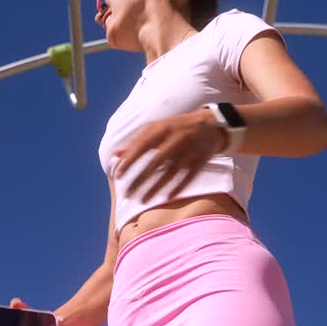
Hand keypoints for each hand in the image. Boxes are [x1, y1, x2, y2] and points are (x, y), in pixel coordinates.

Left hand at [112, 110, 227, 203]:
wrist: (211, 124)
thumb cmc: (176, 127)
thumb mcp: (157, 127)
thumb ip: (136, 139)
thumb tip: (115, 154)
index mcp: (163, 129)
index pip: (142, 146)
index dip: (130, 161)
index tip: (118, 176)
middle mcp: (176, 139)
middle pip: (155, 163)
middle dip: (140, 179)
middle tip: (127, 194)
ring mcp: (189, 151)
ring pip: (171, 173)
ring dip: (156, 188)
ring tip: (142, 201)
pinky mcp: (201, 160)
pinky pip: (188, 177)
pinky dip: (178, 187)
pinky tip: (167, 198)